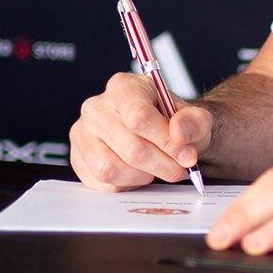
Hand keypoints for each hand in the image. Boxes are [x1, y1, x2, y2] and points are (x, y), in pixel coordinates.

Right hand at [69, 72, 212, 190]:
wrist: (161, 133)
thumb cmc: (173, 122)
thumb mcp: (194, 117)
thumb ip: (194, 121)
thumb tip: (179, 133)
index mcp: (123, 87)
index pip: (139, 117)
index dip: (166, 141)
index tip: (186, 154)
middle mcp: (96, 108)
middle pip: (129, 147)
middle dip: (162, 164)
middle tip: (179, 168)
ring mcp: (83, 134)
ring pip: (111, 169)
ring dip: (143, 177)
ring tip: (158, 169)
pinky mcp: (78, 159)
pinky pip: (102, 183)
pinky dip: (127, 184)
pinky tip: (140, 173)